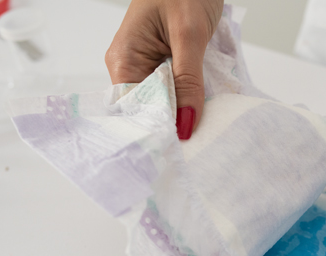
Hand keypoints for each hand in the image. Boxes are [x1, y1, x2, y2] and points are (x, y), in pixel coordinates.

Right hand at [105, 0, 223, 139]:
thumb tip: (186, 125)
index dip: (156, 131)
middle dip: (172, 126)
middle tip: (196, 148)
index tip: (180, 150)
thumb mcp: (189, 35)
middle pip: (148, 110)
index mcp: (123, 59)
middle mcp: (130, 66)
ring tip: (201, 134)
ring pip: (164, 103)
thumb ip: (188, 81)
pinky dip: (190, 99)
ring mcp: (147, 65)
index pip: (134, 110)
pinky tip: (202, 111)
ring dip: (183, 113)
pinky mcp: (165, 62)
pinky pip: (175, 89)